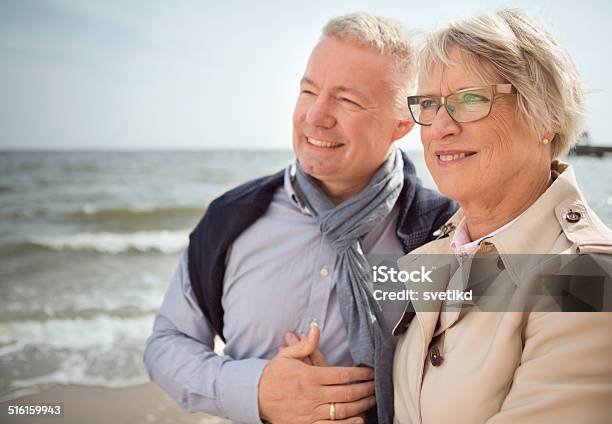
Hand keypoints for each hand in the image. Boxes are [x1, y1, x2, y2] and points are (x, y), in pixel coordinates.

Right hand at [259, 323, 375, 423]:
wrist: (255, 398)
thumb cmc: (273, 375)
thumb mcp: (287, 356)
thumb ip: (304, 344)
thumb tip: (315, 328)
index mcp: (309, 376)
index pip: (341, 374)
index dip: (360, 373)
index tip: (371, 372)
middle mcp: (312, 395)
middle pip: (346, 393)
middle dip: (365, 389)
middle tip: (377, 385)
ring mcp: (310, 412)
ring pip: (343, 411)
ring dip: (361, 405)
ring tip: (372, 399)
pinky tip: (359, 419)